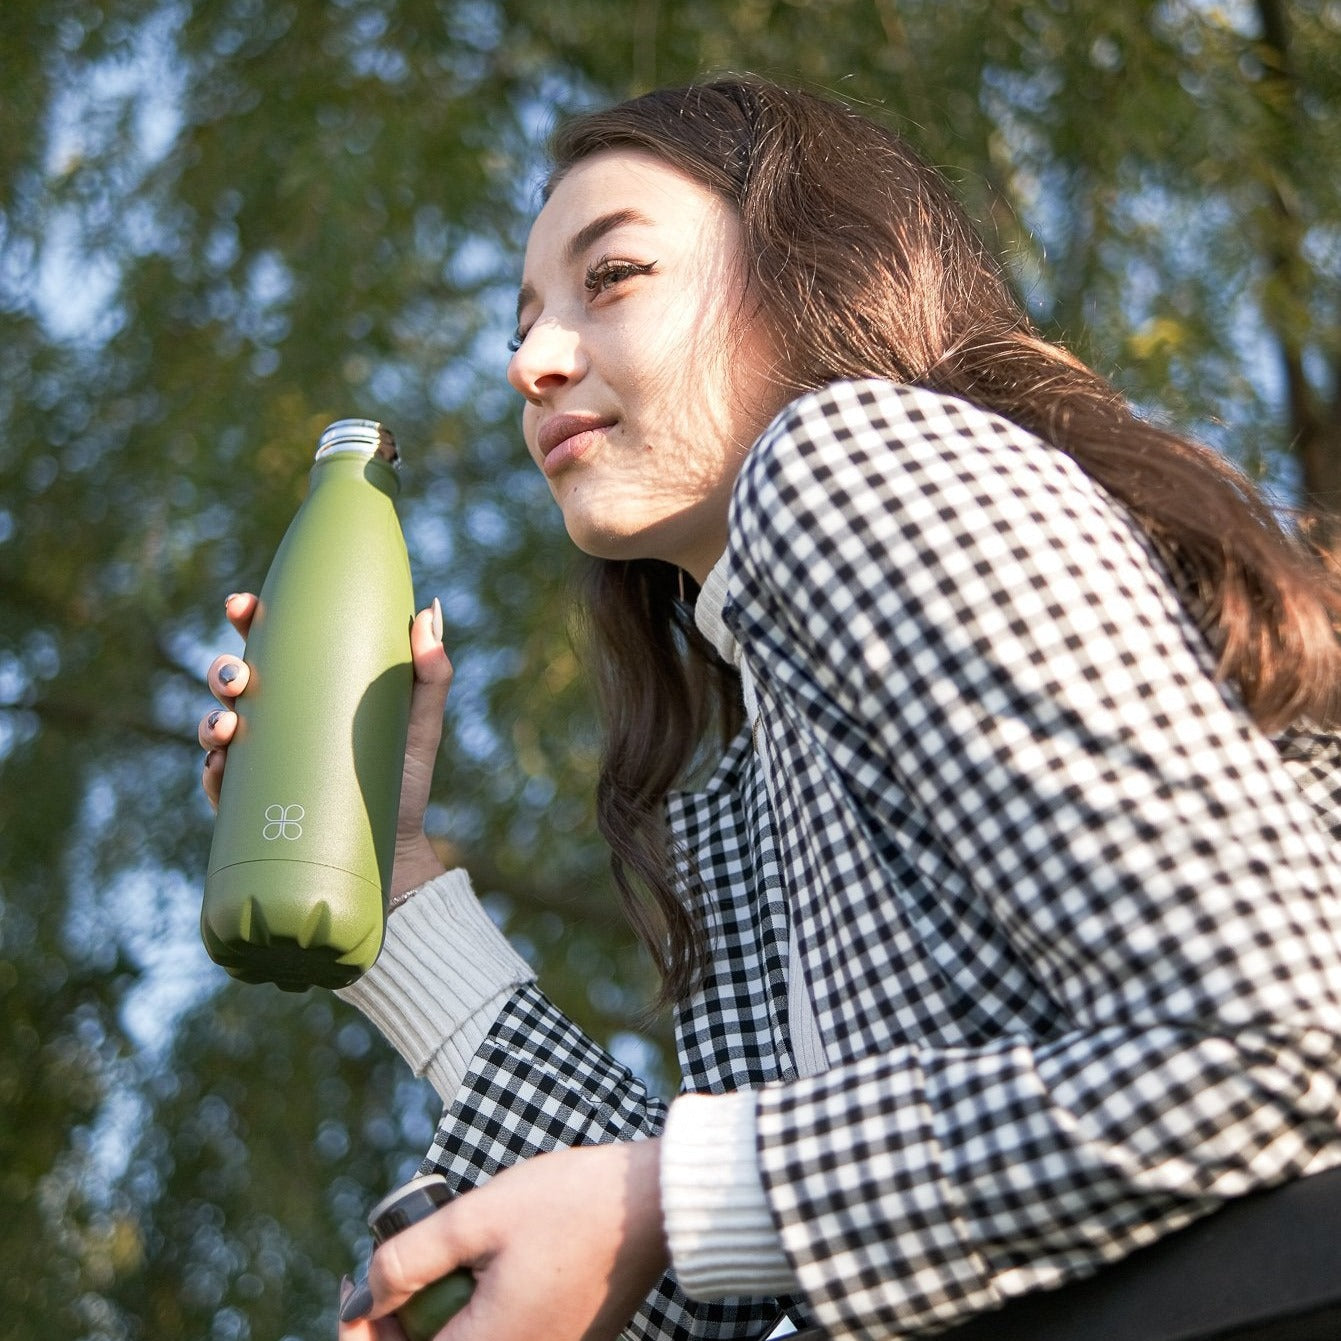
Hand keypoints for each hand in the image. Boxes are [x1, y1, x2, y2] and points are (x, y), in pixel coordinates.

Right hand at [198, 591, 453, 897]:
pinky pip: (216, 784)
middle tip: (238, 676)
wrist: (394, 852)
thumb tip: (429, 610)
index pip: (270, 645)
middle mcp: (276, 720)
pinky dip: (212, 773)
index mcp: (309, 689)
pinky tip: (220, 768)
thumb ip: (430, 672)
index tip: (243, 605)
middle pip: (231, 681)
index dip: (248, 618)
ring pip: (215, 727)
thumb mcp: (419, 724)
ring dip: (211, 719)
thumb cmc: (404, 779)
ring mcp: (258, 762)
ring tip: (229, 726)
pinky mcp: (249, 807)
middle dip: (222, 669)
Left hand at [339, 1140, 668, 1340]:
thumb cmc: (572, 1203)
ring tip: (442, 1255)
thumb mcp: (478, 1216)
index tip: (356, 1280)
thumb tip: (365, 1294)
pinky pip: (503, 1336)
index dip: (360, 1332)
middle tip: (392, 1264)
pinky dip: (478, 1312)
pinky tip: (484, 1265)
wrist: (655, 1204)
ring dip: (438, 1315)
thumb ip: (410, 1258)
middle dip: (399, 1320)